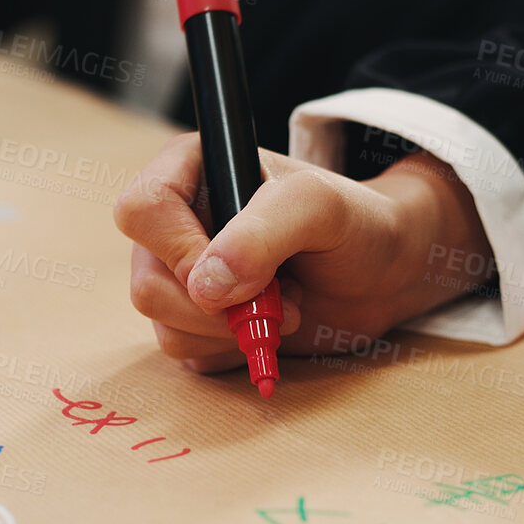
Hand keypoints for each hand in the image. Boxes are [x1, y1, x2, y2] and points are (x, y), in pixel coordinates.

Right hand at [113, 134, 493, 371]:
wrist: (382, 273)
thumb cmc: (353, 224)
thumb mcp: (319, 208)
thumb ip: (263, 233)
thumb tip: (205, 285)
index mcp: (191, 171)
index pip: (142, 210)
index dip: (178, 251)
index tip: (231, 276)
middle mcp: (176, 224)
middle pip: (147, 281)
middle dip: (215, 307)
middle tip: (278, 298)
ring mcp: (181, 275)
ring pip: (163, 324)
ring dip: (231, 330)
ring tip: (284, 303)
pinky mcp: (195, 321)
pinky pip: (187, 352)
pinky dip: (233, 351)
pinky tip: (270, 326)